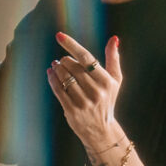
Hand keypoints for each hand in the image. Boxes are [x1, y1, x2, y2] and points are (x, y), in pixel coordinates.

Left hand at [47, 31, 123, 156]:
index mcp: (107, 82)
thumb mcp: (115, 80)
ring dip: (57, 69)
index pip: (86, 58)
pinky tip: (51, 73)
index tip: (59, 36)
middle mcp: (96, 92)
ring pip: (64, 78)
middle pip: (73, 68)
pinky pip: (58, 90)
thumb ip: (113, 59)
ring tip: (55, 66)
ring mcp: (84, 102)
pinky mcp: (72, 110)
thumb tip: (114, 38)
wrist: (101, 129)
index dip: (72, 45)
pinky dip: (52, 79)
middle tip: (61, 60)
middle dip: (64, 61)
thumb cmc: (107, 99)